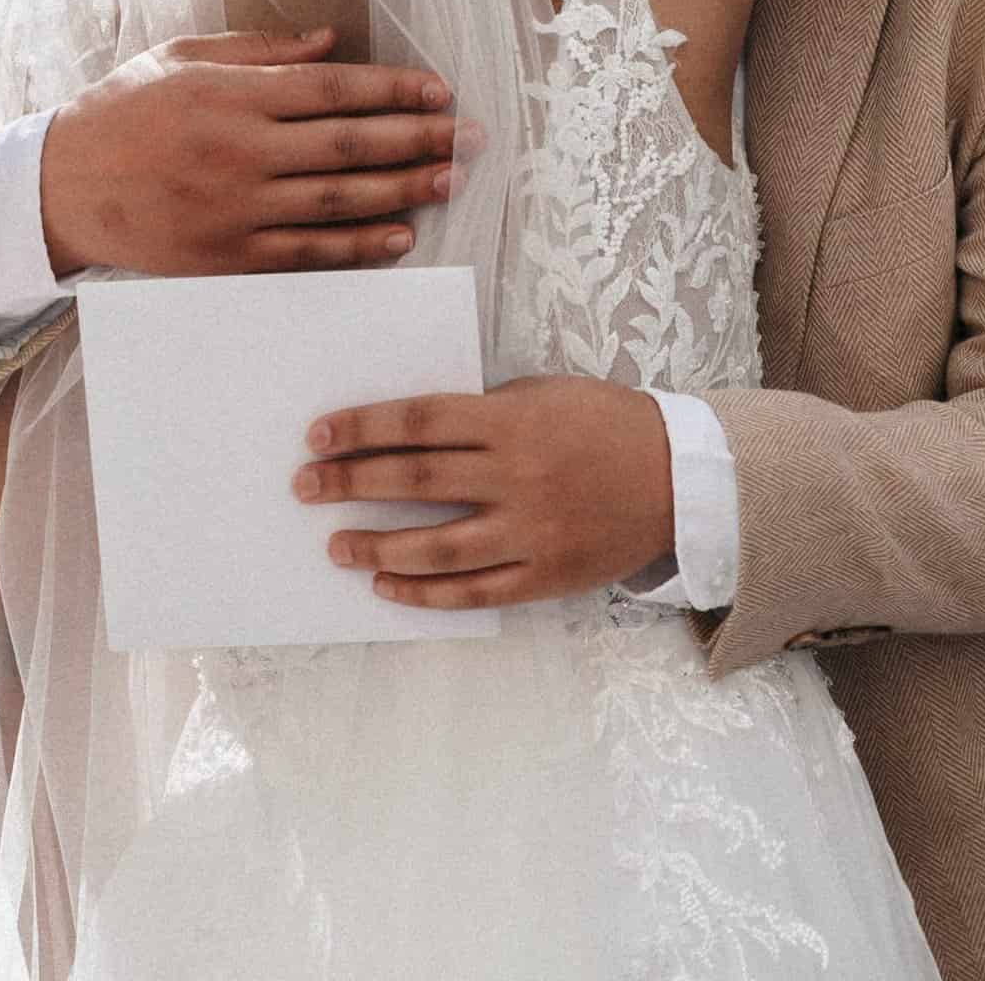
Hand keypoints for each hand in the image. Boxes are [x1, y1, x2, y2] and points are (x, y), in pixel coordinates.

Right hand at [40, 29, 474, 278]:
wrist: (60, 188)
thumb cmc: (123, 111)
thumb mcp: (182, 57)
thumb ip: (261, 50)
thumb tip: (332, 40)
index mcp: (231, 94)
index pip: (332, 89)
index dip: (393, 89)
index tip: (439, 90)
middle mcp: (239, 150)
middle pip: (348, 144)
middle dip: (417, 138)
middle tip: (470, 138)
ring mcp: (233, 209)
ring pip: (336, 201)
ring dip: (401, 191)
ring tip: (450, 181)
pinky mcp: (226, 257)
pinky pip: (306, 253)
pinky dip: (356, 246)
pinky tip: (399, 236)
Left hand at [292, 375, 673, 608]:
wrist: (679, 477)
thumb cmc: (605, 421)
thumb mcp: (544, 392)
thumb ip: (483, 410)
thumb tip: (411, 429)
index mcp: (512, 421)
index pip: (419, 422)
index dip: (363, 428)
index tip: (318, 434)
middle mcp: (517, 475)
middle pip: (415, 482)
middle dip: (351, 483)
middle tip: (305, 486)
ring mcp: (531, 531)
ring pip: (436, 547)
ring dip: (377, 548)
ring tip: (335, 546)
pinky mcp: (545, 575)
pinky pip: (474, 591)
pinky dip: (425, 592)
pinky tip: (388, 587)